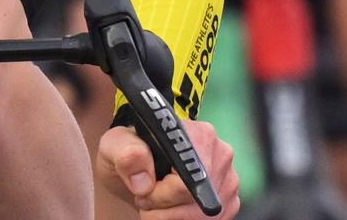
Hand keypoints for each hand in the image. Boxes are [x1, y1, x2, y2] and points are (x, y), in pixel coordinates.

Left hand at [96, 119, 239, 216]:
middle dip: (166, 210)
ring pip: (205, 217)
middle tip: (146, 199)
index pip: (186, 182)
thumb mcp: (115, 146)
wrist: (139, 168)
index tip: (144, 193)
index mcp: (198, 134)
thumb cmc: (129, 153)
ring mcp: (228, 178)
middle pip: (197, 203)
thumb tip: (144, 180)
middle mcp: (220, 153)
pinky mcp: (231, 200)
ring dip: (175, 218)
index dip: (161, 195)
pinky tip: (174, 209)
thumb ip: (125, 153)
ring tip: (157, 203)